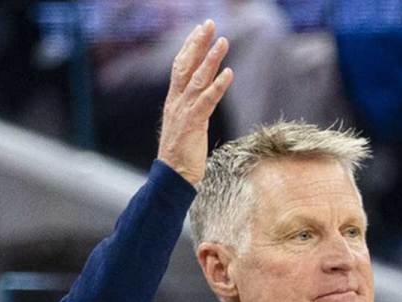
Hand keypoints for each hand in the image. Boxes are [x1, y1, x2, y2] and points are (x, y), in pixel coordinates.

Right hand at [157, 20, 233, 186]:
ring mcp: (183, 112)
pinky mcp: (193, 124)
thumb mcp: (185, 126)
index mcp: (174, 101)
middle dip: (198, 43)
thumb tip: (201, 100)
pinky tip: (228, 73)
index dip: (189, 47)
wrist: (172, 177)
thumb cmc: (181, 155)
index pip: (180, 67)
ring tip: (223, 42)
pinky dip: (218, 86)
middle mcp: (176, 102)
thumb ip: (191, 110)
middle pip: (186, 66)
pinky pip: (207, 101)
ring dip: (211, 59)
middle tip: (209, 24)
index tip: (199, 30)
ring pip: (197, 79)